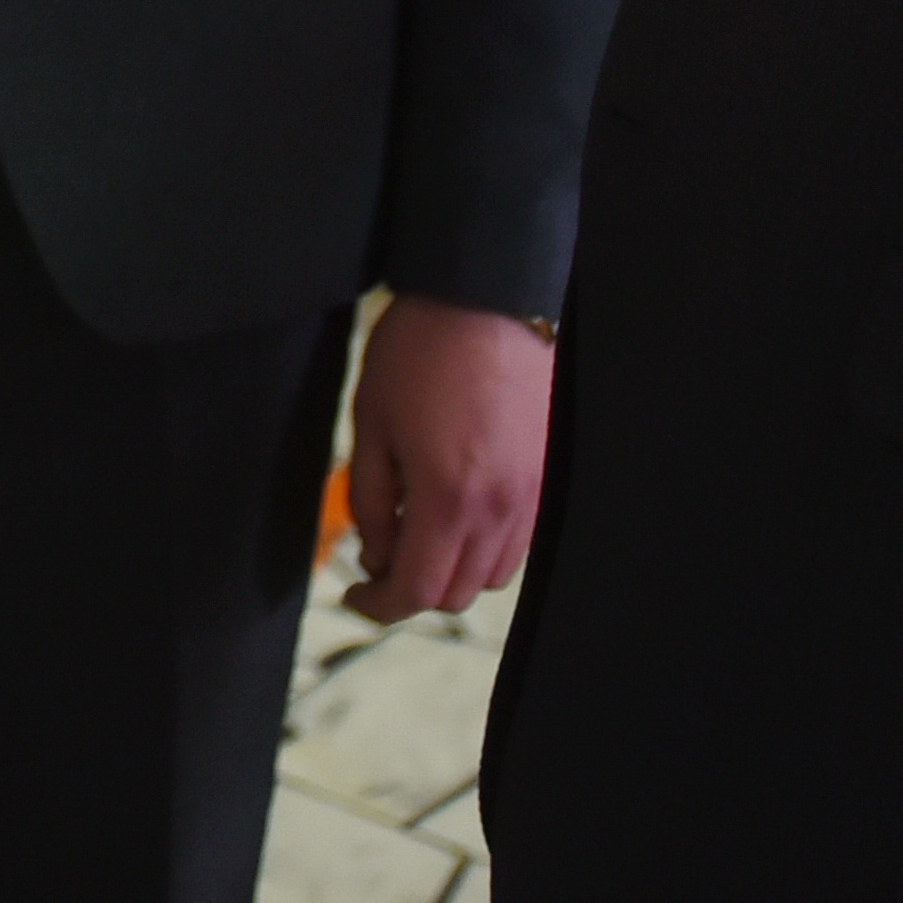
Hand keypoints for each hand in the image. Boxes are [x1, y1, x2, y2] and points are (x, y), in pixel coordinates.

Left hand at [337, 293, 552, 619]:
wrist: (481, 298)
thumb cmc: (418, 353)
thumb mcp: (371, 427)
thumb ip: (371, 504)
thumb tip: (375, 556)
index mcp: (449, 497)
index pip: (418, 591)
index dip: (380, 605)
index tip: (355, 595)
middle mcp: (500, 507)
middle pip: (457, 592)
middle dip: (412, 589)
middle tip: (378, 561)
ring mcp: (531, 493)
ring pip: (492, 574)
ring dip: (451, 569)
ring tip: (417, 532)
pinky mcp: (546, 474)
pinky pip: (517, 540)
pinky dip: (483, 544)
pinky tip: (454, 511)